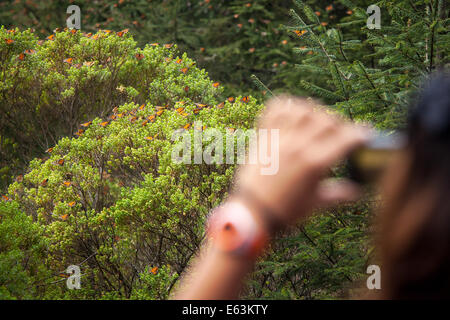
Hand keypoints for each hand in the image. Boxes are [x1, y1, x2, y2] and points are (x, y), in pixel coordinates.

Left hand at [234, 95, 368, 228]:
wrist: (252, 212)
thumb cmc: (284, 211)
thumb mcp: (316, 205)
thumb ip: (338, 194)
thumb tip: (357, 191)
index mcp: (314, 164)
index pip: (346, 138)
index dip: (361, 133)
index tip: (365, 134)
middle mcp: (298, 147)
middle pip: (327, 120)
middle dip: (340, 123)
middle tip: (341, 132)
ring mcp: (279, 140)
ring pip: (303, 110)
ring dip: (315, 112)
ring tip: (318, 121)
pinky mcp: (264, 137)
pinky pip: (275, 109)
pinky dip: (287, 105)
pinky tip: (294, 112)